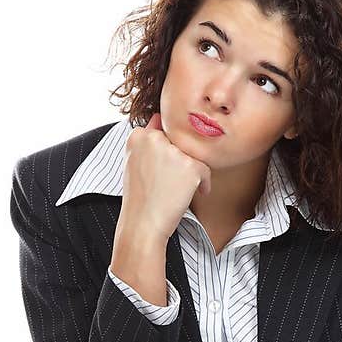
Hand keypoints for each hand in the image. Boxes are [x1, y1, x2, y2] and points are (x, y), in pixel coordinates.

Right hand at [120, 112, 211, 240]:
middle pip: (179, 143)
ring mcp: (173, 151)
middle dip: (179, 161)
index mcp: (137, 136)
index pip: (161, 132)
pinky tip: (193, 193)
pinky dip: (203, 183)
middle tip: (168, 183)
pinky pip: (205, 170)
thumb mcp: (135, 162)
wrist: (143, 224)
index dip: (164, 153)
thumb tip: (159, 117)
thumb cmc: (140, 197)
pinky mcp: (190, 165)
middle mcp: (154, 138)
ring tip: (177, 189)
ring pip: (193, 155)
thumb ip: (147, 139)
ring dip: (191, 172)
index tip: (159, 171)